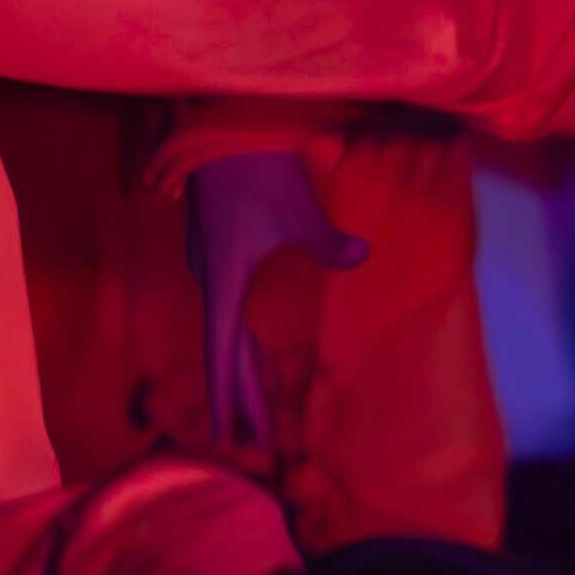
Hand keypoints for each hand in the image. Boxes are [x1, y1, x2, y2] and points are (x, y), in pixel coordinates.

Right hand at [183, 155, 363, 446]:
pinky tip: (254, 361)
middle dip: (242, 399)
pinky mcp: (220, 256)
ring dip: (241, 374)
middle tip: (258, 444)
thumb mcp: (298, 210)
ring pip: (226, 334)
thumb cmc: (259, 171)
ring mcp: (213, 267)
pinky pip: (229, 315)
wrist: (222, 129)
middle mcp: (212, 279)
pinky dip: (240, 346)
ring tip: (254, 417)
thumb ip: (328, 243)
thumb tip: (362, 257)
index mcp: (224, 279)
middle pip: (226, 352)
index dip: (228, 393)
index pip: (223, 351)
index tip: (228, 433)